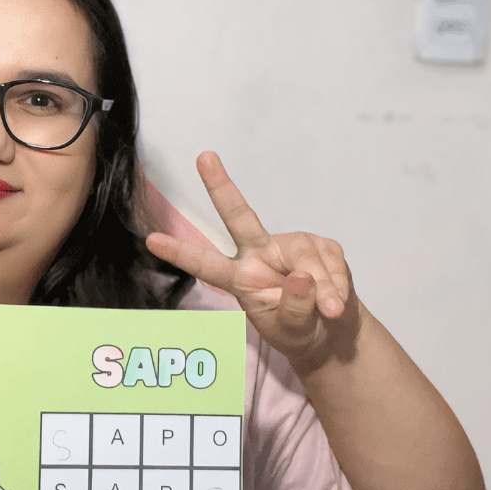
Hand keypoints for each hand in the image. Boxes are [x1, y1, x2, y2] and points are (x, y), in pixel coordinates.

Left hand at [145, 151, 360, 373]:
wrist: (335, 332)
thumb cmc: (302, 331)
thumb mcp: (293, 330)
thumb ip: (294, 307)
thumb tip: (302, 276)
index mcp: (240, 279)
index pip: (207, 265)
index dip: (181, 254)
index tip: (152, 240)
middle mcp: (260, 253)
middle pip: (239, 217)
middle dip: (221, 187)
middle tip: (203, 157)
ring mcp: (291, 246)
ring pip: (306, 258)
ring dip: (324, 288)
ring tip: (331, 311)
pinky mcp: (320, 245)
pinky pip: (331, 263)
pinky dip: (338, 286)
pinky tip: (338, 302)